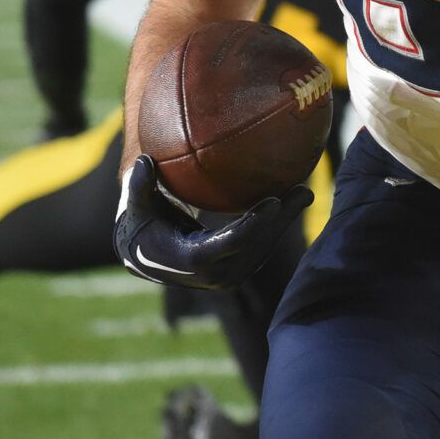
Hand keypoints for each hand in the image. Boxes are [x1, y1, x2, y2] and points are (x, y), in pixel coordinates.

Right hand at [113, 155, 311, 289]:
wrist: (143, 253)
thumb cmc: (140, 219)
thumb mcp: (135, 204)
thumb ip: (139, 186)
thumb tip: (144, 162)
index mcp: (188, 260)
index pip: (228, 245)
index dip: (253, 225)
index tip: (274, 201)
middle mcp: (210, 274)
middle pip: (254, 248)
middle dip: (279, 222)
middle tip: (303, 191)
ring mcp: (225, 276)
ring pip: (262, 250)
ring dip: (284, 223)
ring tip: (304, 192)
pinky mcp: (235, 270)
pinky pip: (260, 249)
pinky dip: (276, 227)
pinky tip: (292, 200)